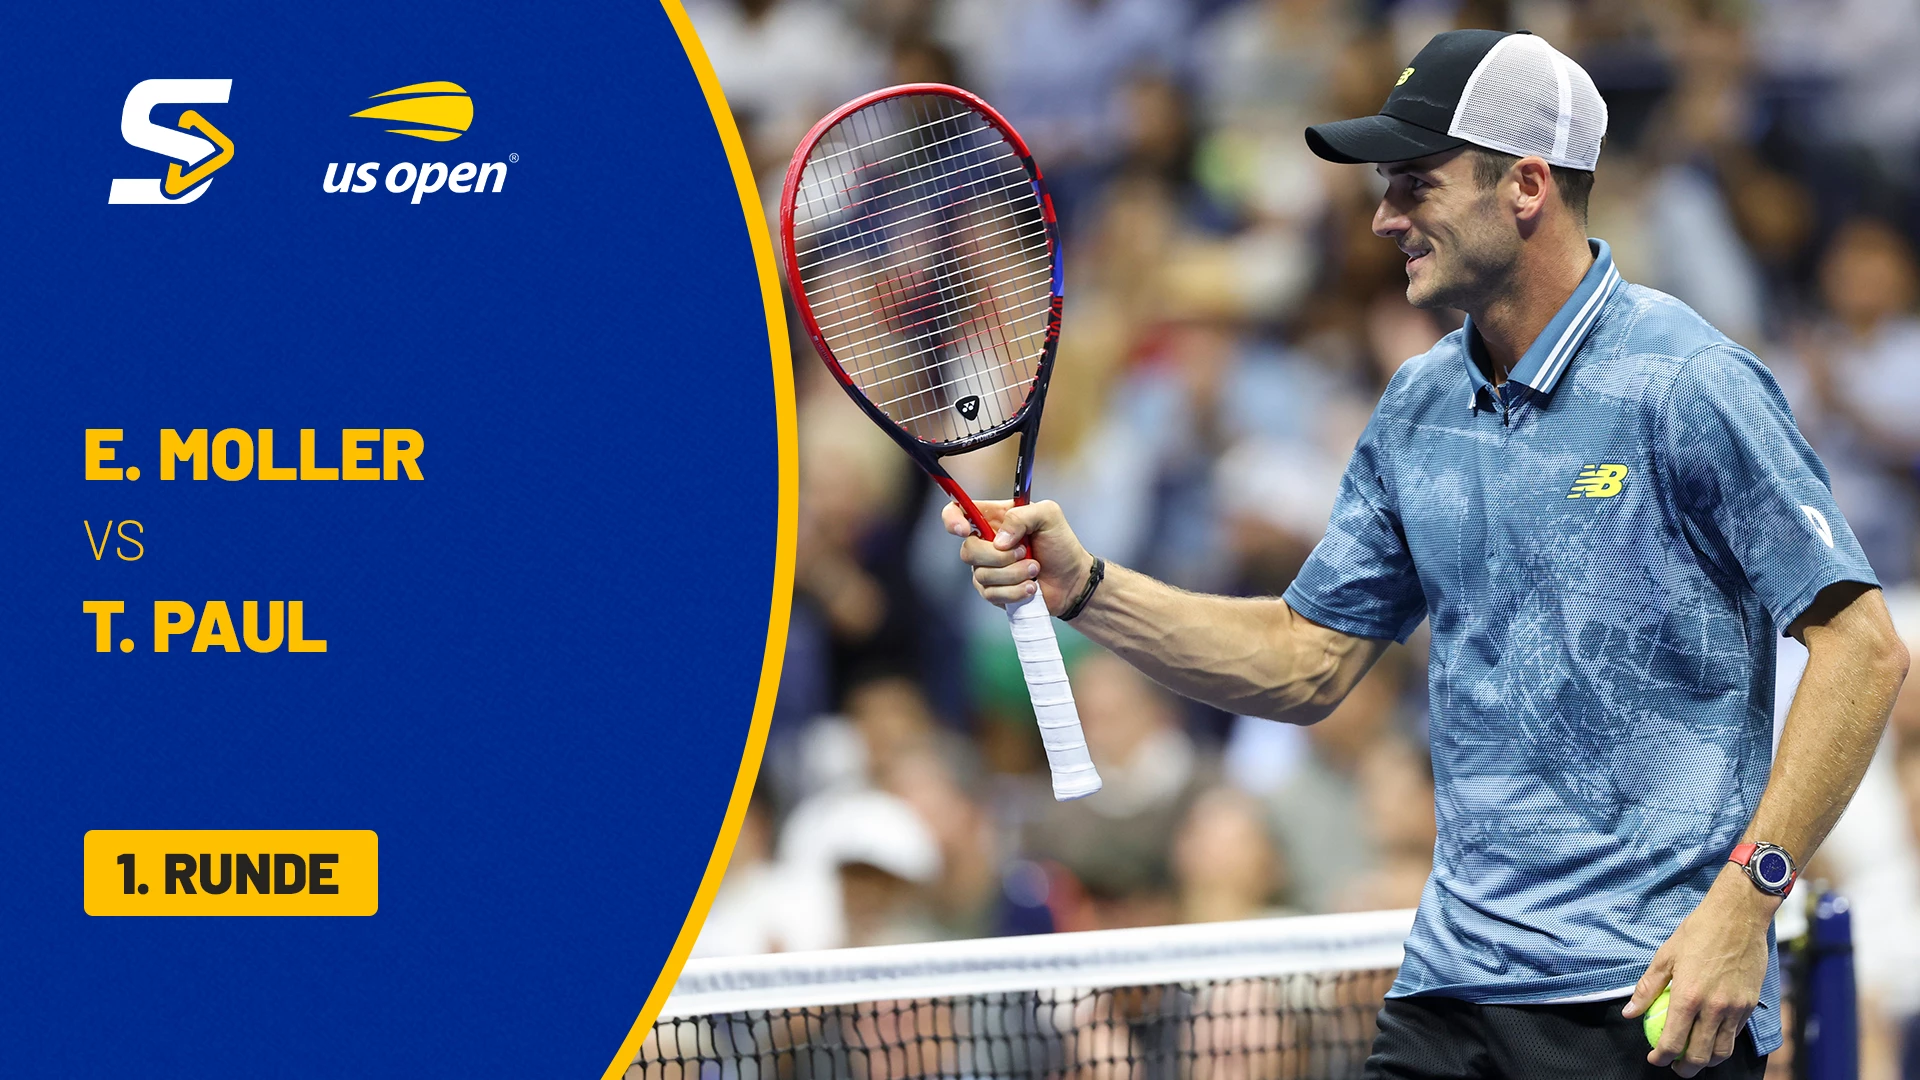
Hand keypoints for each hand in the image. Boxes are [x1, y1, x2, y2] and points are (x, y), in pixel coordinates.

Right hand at [941, 499, 1091, 613]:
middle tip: (1024, 552)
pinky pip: (991, 594)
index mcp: (994, 518)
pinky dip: (1016, 591)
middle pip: (968, 550)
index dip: (952, 520)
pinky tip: (1031, 587)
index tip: (965, 530)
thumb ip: (1021, 515)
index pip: (957, 511)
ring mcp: (987, 568)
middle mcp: (986, 542)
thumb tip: (999, 541)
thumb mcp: (1049, 515)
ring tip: (1035, 569)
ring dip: (1014, 574)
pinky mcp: (993, 591)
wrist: (1072, 579)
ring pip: (981, 574)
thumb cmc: (1060, 544)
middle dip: (999, 556)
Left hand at [1621, 865, 1776, 1075]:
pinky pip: (1735, 1033)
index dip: (1661, 1056)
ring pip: (1722, 1050)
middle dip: (1685, 1069)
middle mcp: (1714, 1008)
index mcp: (1688, 996)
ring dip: (1707, 1061)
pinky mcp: (1750, 1004)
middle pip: (1700, 1055)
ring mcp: (1735, 1008)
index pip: (1673, 1041)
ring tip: (1694, 1059)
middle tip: (1675, 1068)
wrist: (1738, 917)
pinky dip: (1723, 1042)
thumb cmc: (1698, 932)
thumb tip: (1630, 1012)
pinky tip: (1712, 1038)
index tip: (1654, 1059)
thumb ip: (1647, 988)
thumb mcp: (1665, 956)